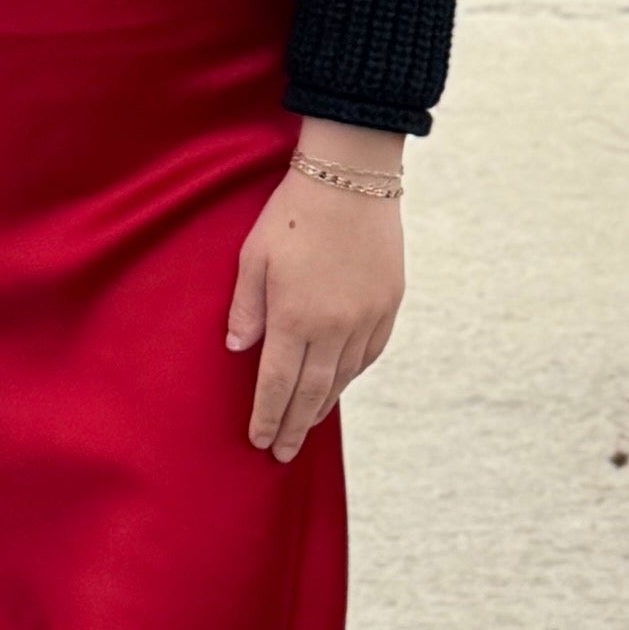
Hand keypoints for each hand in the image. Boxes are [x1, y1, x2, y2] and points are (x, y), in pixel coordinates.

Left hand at [225, 140, 405, 461]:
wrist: (352, 175)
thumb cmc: (293, 211)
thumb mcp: (253, 254)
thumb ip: (246, 307)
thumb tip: (239, 349)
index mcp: (294, 316)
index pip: (277, 384)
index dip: (267, 417)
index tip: (260, 442)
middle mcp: (333, 326)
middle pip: (311, 392)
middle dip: (294, 426)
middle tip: (283, 453)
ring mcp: (366, 317)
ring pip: (343, 377)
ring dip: (322, 406)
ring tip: (307, 425)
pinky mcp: (389, 303)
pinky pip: (370, 353)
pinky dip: (352, 375)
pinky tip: (340, 385)